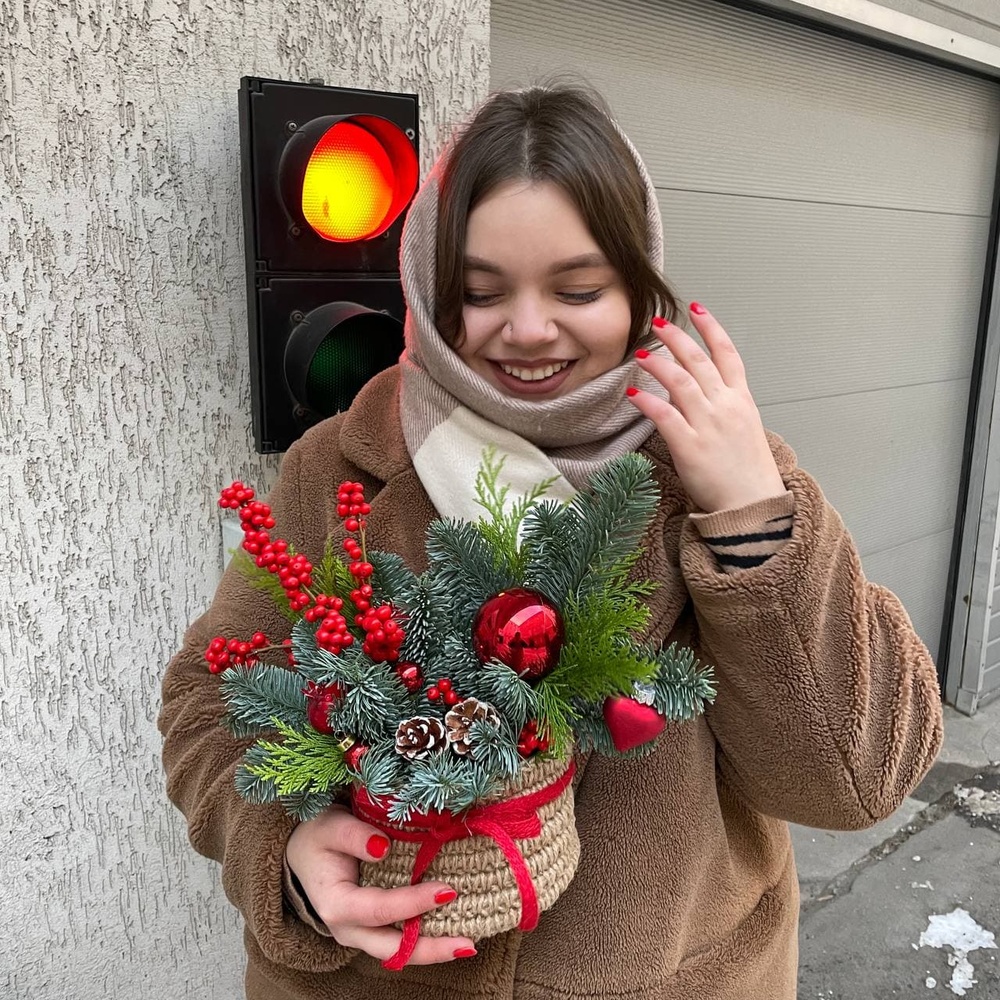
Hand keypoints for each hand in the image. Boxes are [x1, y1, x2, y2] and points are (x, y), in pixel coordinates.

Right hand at [286, 805, 476, 963]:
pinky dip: (426, 939)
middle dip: (431, 949)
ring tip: (467, 945)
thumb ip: (354, 835)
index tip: (448, 890)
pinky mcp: (373, 928)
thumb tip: (383, 847)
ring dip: (433, 950)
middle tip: (468, 945)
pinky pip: (401, 941)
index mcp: (336, 904)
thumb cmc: (318, 836)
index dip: (414, 902)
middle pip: (392, 949)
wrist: (304, 852)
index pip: (380, 909)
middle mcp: (348, 928)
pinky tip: (453, 932)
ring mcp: (361, 933)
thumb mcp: (330, 826)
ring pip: (399, 952)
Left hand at [626, 303, 785, 512]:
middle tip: (658, 323)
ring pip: (681, 382)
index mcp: (740, 400)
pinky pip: (665, 416)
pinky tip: (633, 393)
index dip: (712, 328)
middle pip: (700, 361)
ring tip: (642, 354)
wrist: (752, 505)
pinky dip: (648, 401)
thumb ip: (720, 406)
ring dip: (659, 364)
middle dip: (677, 337)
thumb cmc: (746, 472)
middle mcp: (725, 406)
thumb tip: (690, 390)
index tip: (697, 309)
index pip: (727, 353)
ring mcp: (708, 425)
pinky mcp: (690, 447)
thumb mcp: (742, 429)